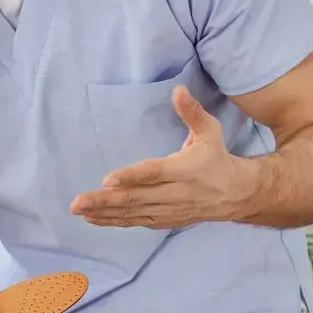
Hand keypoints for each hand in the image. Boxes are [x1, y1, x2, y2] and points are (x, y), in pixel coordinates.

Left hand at [70, 85, 257, 229]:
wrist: (235, 194)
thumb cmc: (216, 158)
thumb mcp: (210, 131)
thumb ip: (192, 112)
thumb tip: (178, 90)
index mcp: (185, 169)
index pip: (154, 173)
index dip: (131, 177)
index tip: (107, 179)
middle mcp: (175, 193)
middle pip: (137, 198)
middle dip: (105, 201)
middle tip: (77, 202)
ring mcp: (168, 210)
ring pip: (133, 213)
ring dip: (103, 213)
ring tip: (78, 210)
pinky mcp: (164, 221)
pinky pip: (135, 222)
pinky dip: (114, 222)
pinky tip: (93, 218)